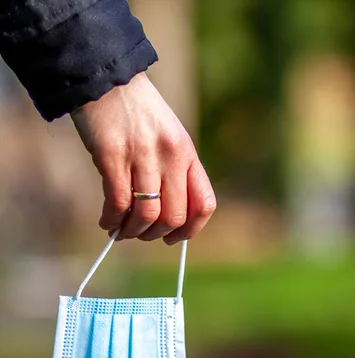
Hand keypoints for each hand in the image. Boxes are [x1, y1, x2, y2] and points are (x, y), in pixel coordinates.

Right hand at [71, 72, 215, 244]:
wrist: (109, 81)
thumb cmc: (139, 114)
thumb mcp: (170, 138)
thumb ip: (175, 171)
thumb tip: (169, 216)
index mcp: (188, 154)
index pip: (204, 204)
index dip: (190, 230)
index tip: (172, 238)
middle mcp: (171, 156)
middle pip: (174, 216)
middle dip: (156, 234)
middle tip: (140, 234)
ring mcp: (143, 156)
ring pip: (146, 215)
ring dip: (132, 231)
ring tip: (120, 231)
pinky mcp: (112, 156)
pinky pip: (117, 202)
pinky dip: (112, 220)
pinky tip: (107, 222)